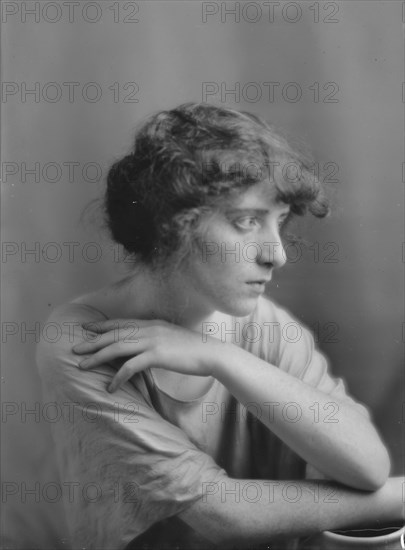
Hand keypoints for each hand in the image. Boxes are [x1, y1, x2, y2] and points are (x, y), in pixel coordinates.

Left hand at [72, 319, 224, 392]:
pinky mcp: (156, 355)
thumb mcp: (172, 338)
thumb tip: (145, 348)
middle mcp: (148, 329)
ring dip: (97, 357)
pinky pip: (130, 366)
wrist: (212, 353)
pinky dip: (117, 377)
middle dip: (92, 341)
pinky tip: (109, 387)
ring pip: (116, 347)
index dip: (102, 326)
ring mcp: (152, 340)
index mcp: (151, 324)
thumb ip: (157, 339)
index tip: (86, 328)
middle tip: (74, 348)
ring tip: (82, 366)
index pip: (121, 324)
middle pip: (113, 334)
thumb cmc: (194, 350)